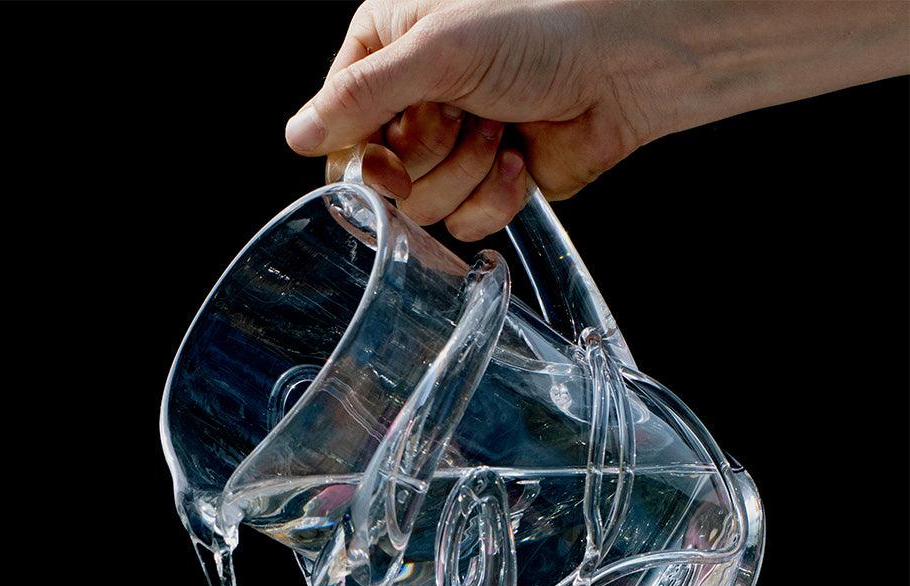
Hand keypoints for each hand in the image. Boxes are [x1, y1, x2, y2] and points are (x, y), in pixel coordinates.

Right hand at [287, 0, 909, 236]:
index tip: (389, 162)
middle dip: (430, 158)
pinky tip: (520, 158)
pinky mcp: (484, 186)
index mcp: (382, 51)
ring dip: (468, 172)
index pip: (336, 133)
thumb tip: (296, 137)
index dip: (363, 160)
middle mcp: (409, 101)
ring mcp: (448, 147)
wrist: (622, 65)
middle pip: (378, 180)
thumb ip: (360, 98)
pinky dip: (495, 197)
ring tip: (503, 127)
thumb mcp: (436, 51)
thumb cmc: (540, 30)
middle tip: (467, 117)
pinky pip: (463, 224)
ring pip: (423, 207)